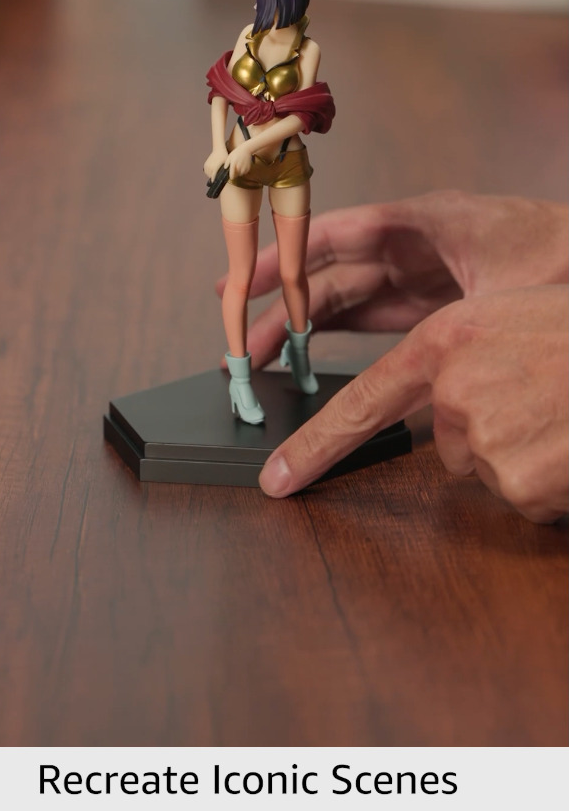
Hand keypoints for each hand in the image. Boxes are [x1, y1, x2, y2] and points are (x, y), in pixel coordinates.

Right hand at [203, 148, 227, 181]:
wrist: (218, 149)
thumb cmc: (224, 156)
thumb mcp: (226, 163)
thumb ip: (225, 171)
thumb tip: (225, 178)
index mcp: (215, 167)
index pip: (213, 176)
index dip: (215, 180)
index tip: (216, 183)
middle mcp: (210, 166)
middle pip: (210, 176)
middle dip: (214, 178)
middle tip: (217, 179)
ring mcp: (207, 165)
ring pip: (208, 174)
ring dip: (210, 175)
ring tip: (215, 176)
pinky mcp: (205, 164)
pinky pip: (206, 171)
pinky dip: (208, 172)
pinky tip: (212, 172)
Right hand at [220, 191, 567, 367]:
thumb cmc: (563, 255)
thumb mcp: (501, 290)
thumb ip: (447, 325)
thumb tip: (408, 372)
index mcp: (421, 222)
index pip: (335, 235)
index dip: (284, 255)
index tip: (240, 278)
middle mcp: (413, 244)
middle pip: (332, 272)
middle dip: (282, 301)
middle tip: (240, 337)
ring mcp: (424, 272)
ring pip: (348, 298)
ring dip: (305, 323)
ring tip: (264, 355)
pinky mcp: (437, 301)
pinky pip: (376, 316)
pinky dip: (342, 332)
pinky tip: (313, 351)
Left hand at [225, 143, 253, 180]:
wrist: (246, 149)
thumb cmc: (236, 153)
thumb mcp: (230, 156)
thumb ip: (227, 163)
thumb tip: (225, 169)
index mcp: (233, 163)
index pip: (232, 174)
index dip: (231, 177)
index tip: (231, 178)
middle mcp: (239, 166)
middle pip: (236, 175)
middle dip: (235, 174)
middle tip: (234, 171)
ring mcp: (244, 167)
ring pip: (240, 174)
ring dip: (239, 173)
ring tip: (237, 168)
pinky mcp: (248, 168)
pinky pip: (244, 172)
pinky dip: (243, 171)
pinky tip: (241, 167)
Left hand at [258, 285, 568, 522]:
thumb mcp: (515, 321)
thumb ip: (465, 361)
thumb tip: (449, 417)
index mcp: (447, 338)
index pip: (361, 403)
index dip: (314, 446)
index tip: (277, 482)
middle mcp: (455, 388)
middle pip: (449, 441)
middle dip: (491, 431)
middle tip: (543, 398)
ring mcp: (487, 436)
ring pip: (491, 470)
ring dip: (527, 455)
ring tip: (564, 415)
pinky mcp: (520, 480)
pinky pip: (525, 497)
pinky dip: (552, 482)